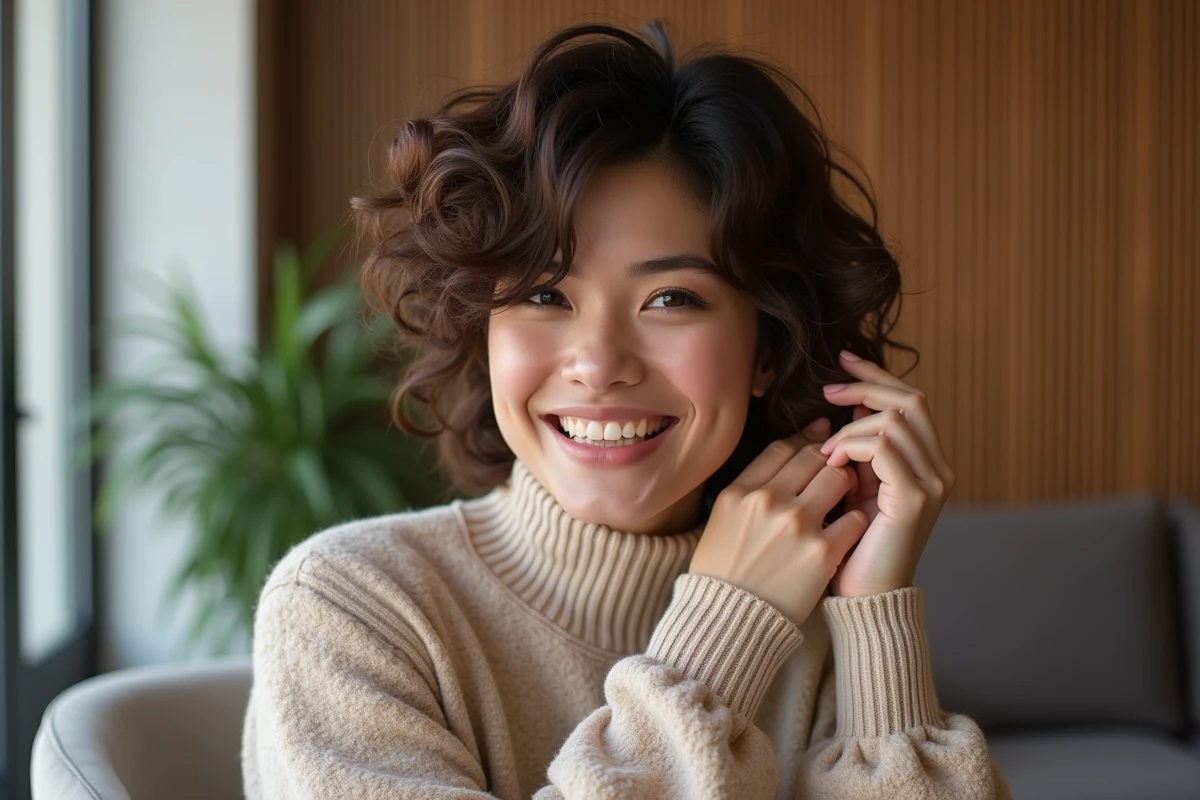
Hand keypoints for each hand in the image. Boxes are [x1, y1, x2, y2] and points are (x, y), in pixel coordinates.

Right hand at [688, 418, 870, 627]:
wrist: (730, 621)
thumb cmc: (724, 571)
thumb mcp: (723, 520)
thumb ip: (749, 490)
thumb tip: (784, 460)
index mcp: (740, 492)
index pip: (782, 449)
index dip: (805, 440)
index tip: (820, 438)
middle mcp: (767, 501)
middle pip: (814, 457)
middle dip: (830, 461)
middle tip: (837, 471)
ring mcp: (796, 525)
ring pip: (839, 479)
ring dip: (846, 485)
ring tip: (844, 499)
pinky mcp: (822, 553)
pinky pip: (854, 519)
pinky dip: (855, 521)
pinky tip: (848, 530)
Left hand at [819, 349, 956, 597]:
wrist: (862, 597)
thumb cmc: (849, 546)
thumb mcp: (853, 488)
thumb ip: (857, 451)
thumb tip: (839, 408)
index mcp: (926, 464)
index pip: (911, 401)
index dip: (878, 376)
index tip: (844, 362)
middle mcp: (938, 469)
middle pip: (911, 400)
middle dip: (867, 387)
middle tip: (828, 390)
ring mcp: (932, 482)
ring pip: (896, 419)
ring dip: (853, 425)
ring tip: (825, 451)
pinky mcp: (915, 497)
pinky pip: (885, 446)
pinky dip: (853, 444)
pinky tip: (831, 462)